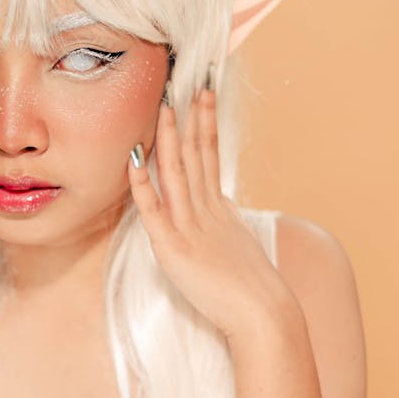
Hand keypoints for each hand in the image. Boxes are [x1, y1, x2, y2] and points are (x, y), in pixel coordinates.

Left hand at [128, 89, 293, 342]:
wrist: (264, 317)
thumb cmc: (255, 295)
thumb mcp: (238, 251)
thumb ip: (224, 231)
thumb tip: (220, 217)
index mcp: (221, 210)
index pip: (210, 156)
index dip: (205, 123)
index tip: (203, 93)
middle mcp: (207, 212)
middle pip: (196, 154)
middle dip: (190, 116)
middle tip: (185, 80)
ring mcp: (191, 228)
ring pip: (178, 173)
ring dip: (169, 137)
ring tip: (164, 104)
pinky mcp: (175, 249)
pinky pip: (155, 210)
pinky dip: (143, 183)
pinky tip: (134, 159)